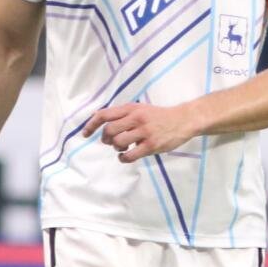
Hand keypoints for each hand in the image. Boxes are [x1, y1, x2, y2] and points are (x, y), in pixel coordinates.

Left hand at [81, 102, 198, 162]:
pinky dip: (123, 158)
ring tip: (122, 148)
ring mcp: (144, 132)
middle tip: (110, 142)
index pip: (104, 114)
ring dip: (116, 148)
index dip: (91, 125)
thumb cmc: (158, 116)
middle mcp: (136, 118)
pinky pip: (129, 155)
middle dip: (105, 139)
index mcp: (131, 108)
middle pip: (109, 131)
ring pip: (118, 143)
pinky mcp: (151, 145)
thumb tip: (99, 120)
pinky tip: (125, 156)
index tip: (85, 134)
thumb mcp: (140, 108)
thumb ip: (123, 114)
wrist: (182, 120)